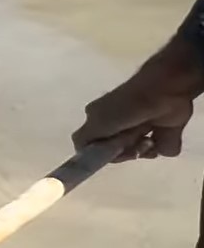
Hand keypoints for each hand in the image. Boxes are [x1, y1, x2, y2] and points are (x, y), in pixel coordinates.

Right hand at [73, 74, 195, 162]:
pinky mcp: (165, 132)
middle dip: (124, 151)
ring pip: (140, 153)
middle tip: (131, 139)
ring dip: (143, 150)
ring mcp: (143, 129)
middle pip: (118, 153)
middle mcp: (120, 125)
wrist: (163, 92)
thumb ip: (84, 139)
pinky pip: (164, 150)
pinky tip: (162, 135)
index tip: (111, 150)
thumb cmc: (125, 106)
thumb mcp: (96, 122)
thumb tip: (82, 155)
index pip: (96, 147)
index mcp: (100, 120)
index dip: (103, 152)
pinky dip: (164, 145)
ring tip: (148, 139)